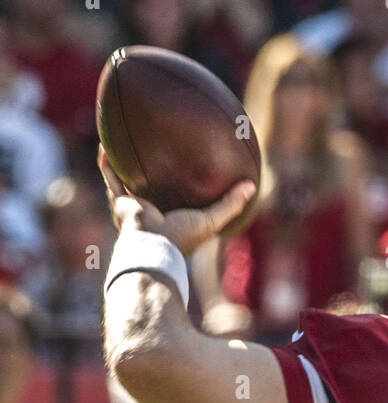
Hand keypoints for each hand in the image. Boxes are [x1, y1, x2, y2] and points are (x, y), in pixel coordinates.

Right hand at [98, 145, 255, 256]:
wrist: (153, 247)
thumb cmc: (182, 237)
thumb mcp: (211, 220)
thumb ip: (230, 204)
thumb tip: (252, 186)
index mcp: (171, 217)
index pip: (176, 200)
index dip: (181, 188)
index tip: (187, 169)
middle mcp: (151, 211)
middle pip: (151, 188)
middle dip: (151, 173)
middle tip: (155, 150)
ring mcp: (133, 207)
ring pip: (127, 181)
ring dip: (125, 163)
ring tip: (126, 142)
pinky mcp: (119, 201)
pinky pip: (110, 176)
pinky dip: (107, 161)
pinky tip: (107, 142)